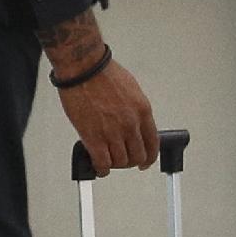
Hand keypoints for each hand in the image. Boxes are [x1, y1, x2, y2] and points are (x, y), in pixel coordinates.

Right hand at [55, 57, 158, 174]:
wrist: (83, 68)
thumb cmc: (102, 72)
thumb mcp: (131, 89)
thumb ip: (135, 110)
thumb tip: (134, 124)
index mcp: (142, 111)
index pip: (153, 143)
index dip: (150, 157)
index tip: (145, 161)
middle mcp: (130, 124)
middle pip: (137, 156)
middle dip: (131, 162)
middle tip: (124, 161)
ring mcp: (112, 132)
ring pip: (121, 162)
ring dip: (115, 164)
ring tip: (109, 161)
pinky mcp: (93, 137)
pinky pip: (102, 162)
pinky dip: (101, 168)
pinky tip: (99, 166)